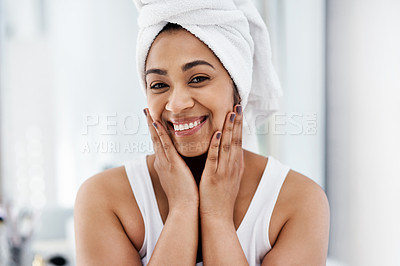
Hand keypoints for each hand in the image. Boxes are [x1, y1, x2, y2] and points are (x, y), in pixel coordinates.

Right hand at [145, 108, 198, 210]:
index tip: (153, 119)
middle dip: (150, 124)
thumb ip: (181, 167)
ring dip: (152, 124)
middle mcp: (162, 162)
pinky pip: (165, 145)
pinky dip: (160, 134)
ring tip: (148, 111)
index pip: (160, 144)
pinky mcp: (171, 164)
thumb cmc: (186, 196)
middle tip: (146, 110)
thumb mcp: (181, 178)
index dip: (155, 131)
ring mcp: (165, 162)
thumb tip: (185, 161)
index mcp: (165, 164)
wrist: (185, 209)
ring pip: (157, 139)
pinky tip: (157, 123)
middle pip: (155, 138)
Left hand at [199, 105, 243, 221]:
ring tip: (231, 112)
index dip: (239, 125)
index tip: (238, 110)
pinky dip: (217, 145)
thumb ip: (229, 165)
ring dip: (230, 128)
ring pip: (228, 145)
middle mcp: (232, 166)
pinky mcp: (213, 177)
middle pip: (236, 139)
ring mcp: (224, 171)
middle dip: (237, 121)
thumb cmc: (220, 200)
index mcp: (234, 166)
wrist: (218, 219)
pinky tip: (218, 133)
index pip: (239, 141)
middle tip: (238, 104)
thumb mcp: (229, 180)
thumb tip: (231, 153)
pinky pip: (215, 158)